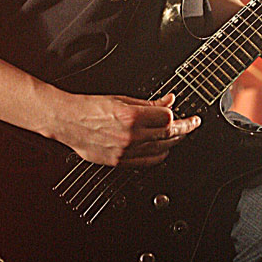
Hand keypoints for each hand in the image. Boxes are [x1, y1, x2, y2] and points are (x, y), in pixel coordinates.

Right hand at [52, 91, 199, 166]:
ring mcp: (125, 151)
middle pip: (168, 135)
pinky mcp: (119, 162)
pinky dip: (160, 156)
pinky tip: (165, 150)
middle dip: (184, 129)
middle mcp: (130, 136)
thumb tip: (168, 100)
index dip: (179, 115)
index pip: (167, 118)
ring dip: (174, 142)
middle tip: (192, 124)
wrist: (68, 121)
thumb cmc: (90, 107)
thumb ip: (148, 103)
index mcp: (131, 116)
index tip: (188, 115)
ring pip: (161, 150)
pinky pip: (148, 162)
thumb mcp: (122, 99)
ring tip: (181, 135)